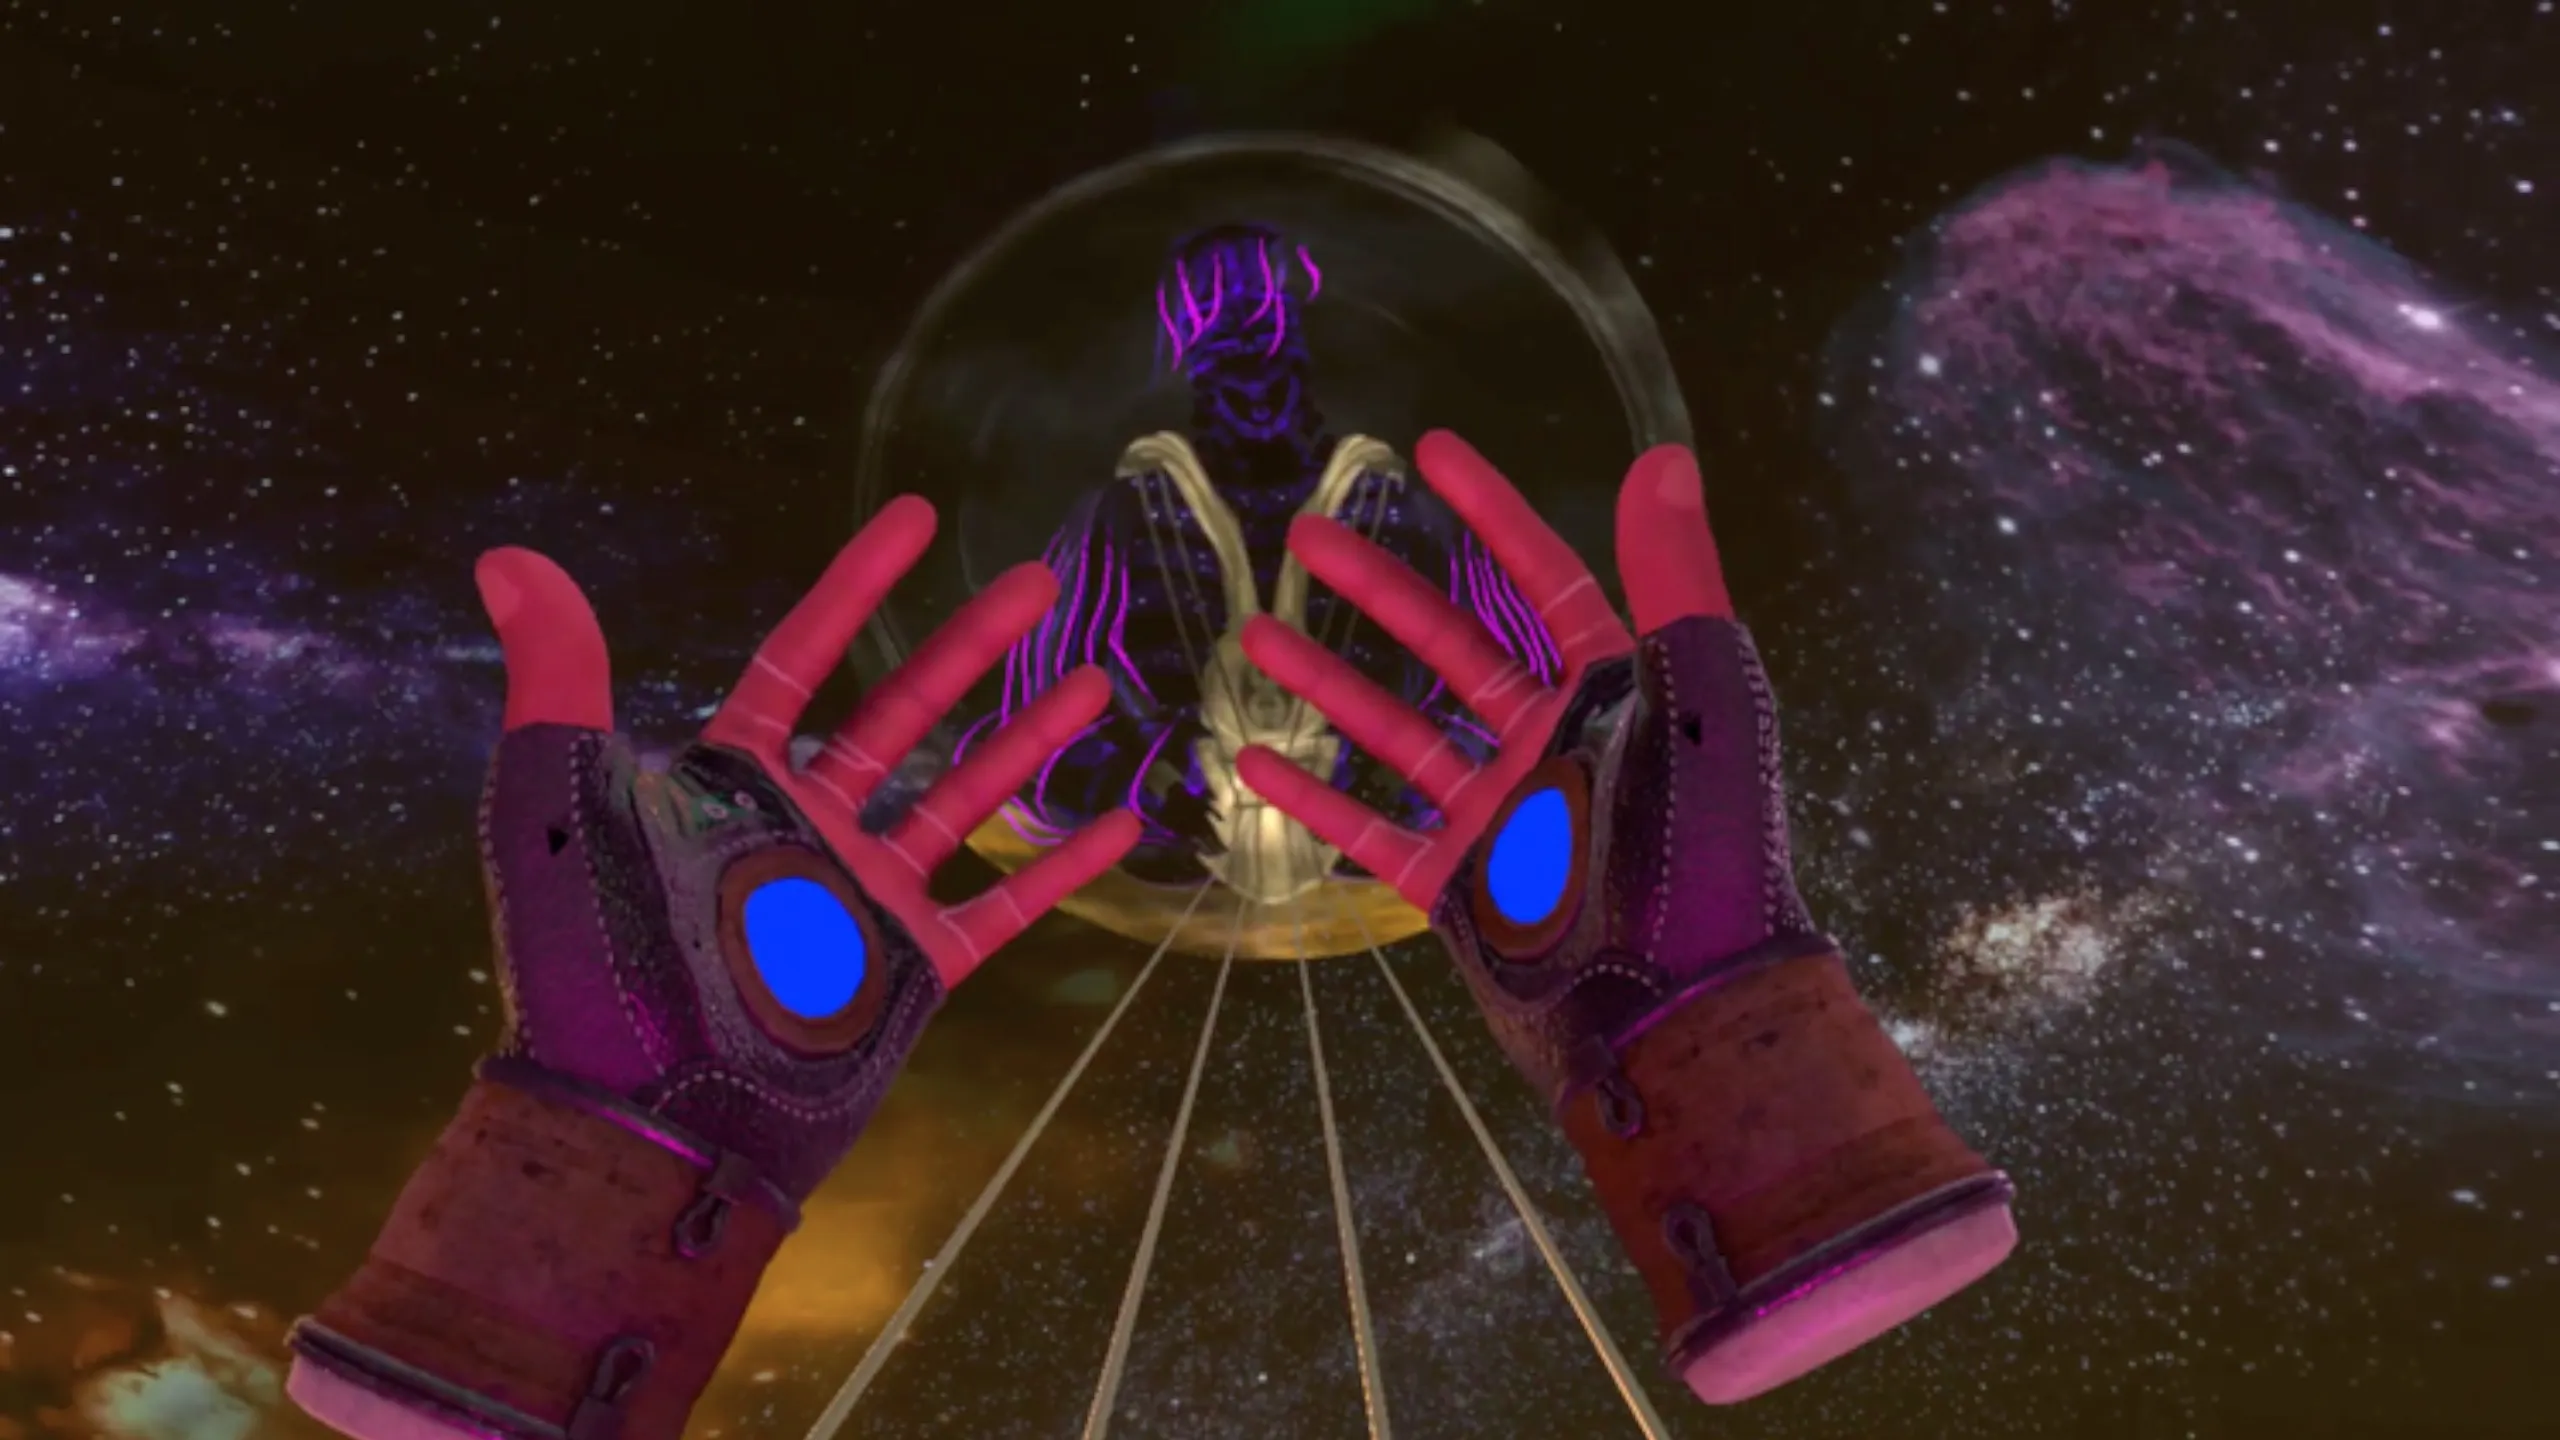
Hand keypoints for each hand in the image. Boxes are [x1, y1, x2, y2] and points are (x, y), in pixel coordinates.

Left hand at [472, 497, 1138, 1205]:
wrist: (643, 1118)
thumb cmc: (585, 962)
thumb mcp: (554, 803)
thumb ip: (556, 681)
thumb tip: (507, 558)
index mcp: (726, 783)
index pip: (806, 657)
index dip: (858, 584)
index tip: (914, 517)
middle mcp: (803, 828)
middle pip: (905, 712)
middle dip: (972, 642)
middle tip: (1039, 578)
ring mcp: (862, 897)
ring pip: (966, 796)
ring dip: (1029, 736)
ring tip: (1094, 680)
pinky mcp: (910, 968)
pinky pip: (1004, 906)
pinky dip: (1064, 866)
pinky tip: (1123, 820)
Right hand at [1239, 432, 2012, 1406]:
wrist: (1683, 1013)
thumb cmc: (1710, 851)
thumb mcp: (1706, 700)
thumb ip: (1678, 582)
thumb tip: (1665, 454)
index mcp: (1618, 694)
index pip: (1542, 579)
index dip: (1490, 513)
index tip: (1428, 450)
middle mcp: (1554, 744)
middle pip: (1450, 642)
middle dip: (1378, 586)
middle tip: (1304, 532)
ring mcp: (1501, 817)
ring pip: (1396, 730)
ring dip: (1327, 681)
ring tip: (1253, 633)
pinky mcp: (1459, 888)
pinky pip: (1374, 832)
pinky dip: (1316, 797)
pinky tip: (1251, 760)